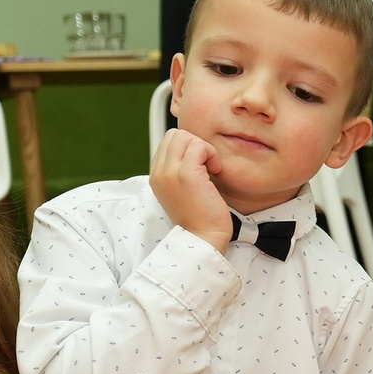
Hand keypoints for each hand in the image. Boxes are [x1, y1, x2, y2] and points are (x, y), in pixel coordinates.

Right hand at [152, 127, 232, 252]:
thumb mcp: (184, 191)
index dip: (188, 147)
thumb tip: (195, 150)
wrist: (204, 239)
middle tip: (207, 165)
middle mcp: (159, 173)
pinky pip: (198, 145)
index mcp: (157, 176)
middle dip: (195, 144)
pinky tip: (216, 171)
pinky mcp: (186, 174)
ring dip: (204, 148)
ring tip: (211, 169)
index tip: (201, 166)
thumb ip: (181, 170)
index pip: (168, 142)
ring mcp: (170, 172)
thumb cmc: (201, 217)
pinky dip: (211, 154)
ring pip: (185, 136)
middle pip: (175, 134)